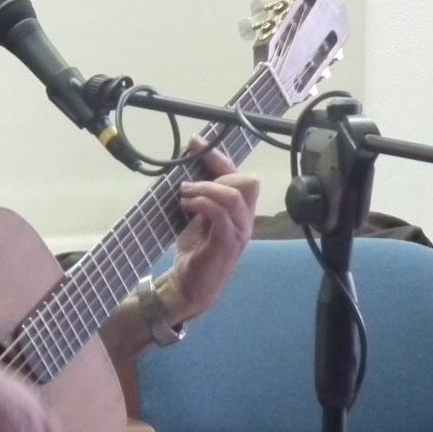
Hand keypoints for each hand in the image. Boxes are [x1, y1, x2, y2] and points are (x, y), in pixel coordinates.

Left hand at [161, 141, 259, 321]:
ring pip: (235, 195)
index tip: (194, 143)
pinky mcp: (227, 244)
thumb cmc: (194, 253)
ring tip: (185, 195)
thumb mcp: (197, 217)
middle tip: (188, 183)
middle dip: (216, 172)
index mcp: (240, 212)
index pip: (240, 175)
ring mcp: (239, 232)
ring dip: (207, 188)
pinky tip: (188, 205)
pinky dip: (204, 203)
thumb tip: (187, 162)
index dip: (218, 156)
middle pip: (247, 181)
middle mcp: (245, 220)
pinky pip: (222, 214)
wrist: (188, 288)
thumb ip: (201, 195)